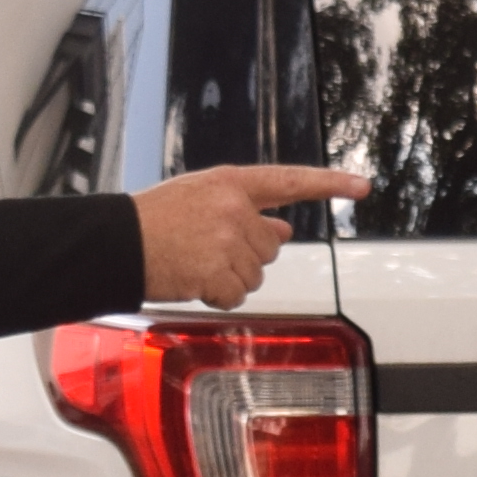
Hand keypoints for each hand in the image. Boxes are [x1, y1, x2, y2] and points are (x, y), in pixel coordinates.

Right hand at [132, 160, 369, 308]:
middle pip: (271, 245)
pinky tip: (193, 280)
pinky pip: (236, 294)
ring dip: (229, 277)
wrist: (115, 242)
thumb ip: (244, 210)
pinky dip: (217, 296)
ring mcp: (226, 239)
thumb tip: (284, 228)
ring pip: (255, 273)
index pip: (289, 180)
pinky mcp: (216, 270)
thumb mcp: (200, 200)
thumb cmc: (152, 221)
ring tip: (195, 262)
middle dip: (246, 254)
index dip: (329, 183)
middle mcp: (233, 207)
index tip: (361, 185)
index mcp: (229, 182)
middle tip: (207, 250)